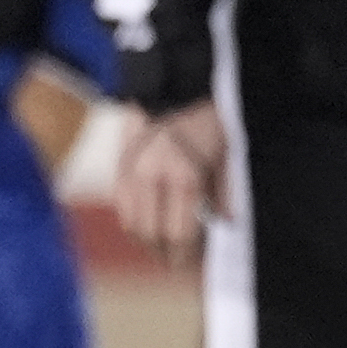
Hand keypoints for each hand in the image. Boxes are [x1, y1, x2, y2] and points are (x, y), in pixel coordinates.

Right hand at [113, 101, 226, 264]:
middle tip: (176, 260)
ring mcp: (132, 172)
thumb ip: (224, 191)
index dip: (184, 254)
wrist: (171, 85)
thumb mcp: (225, 153)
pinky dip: (133, 220)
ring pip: (131, 224)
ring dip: (146, 240)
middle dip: (164, 253)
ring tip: (161, 245)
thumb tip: (227, 223)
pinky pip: (121, 206)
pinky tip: (147, 223)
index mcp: (184, 178)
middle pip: (152, 235)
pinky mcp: (119, 166)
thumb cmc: (205, 119)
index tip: (189, 263)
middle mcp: (154, 178)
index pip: (179, 234)